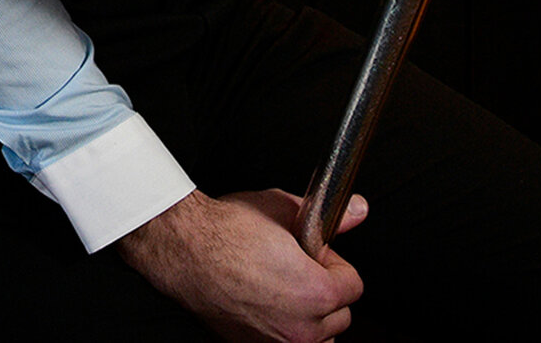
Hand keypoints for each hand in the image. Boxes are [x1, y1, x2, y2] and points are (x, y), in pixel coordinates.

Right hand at [118, 188, 366, 342]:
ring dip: (310, 317)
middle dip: (325, 291)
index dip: (333, 262)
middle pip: (340, 315)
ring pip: (319, 336)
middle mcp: (302, 327)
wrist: (183, 248)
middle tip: (298, 268)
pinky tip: (267, 303)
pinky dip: (285, 330)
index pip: (353, 285)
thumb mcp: (281, 210)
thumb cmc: (224, 231)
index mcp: (316, 293)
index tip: (317, 254)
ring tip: (284, 288)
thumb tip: (357, 211)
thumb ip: (330, 216)